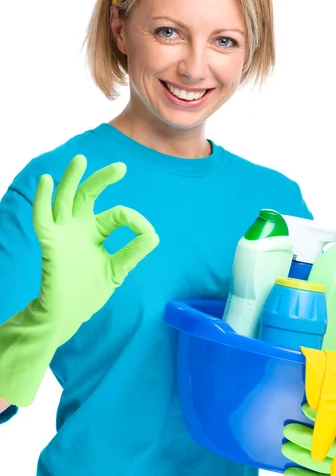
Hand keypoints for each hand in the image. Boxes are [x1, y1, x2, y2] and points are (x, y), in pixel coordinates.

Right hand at [32, 154, 159, 343]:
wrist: (66, 316)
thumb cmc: (88, 292)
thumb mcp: (117, 270)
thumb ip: (133, 252)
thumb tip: (154, 235)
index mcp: (97, 233)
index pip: (118, 215)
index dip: (136, 221)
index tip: (148, 235)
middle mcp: (80, 228)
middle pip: (90, 195)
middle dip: (103, 179)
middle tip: (121, 167)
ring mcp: (64, 233)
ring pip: (66, 199)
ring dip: (72, 179)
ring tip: (81, 159)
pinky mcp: (50, 243)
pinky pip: (42, 217)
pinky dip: (42, 199)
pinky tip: (46, 181)